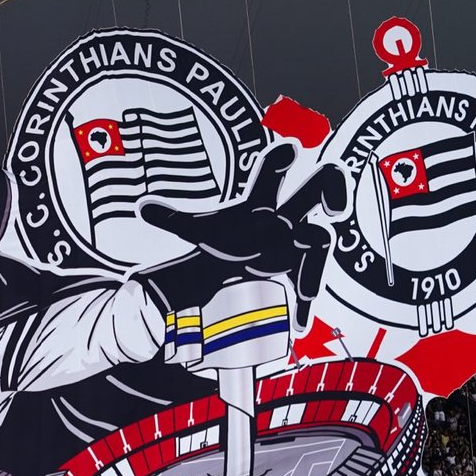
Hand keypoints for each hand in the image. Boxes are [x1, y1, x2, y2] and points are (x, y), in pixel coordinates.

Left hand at [136, 142, 349, 326]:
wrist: (237, 260)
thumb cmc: (226, 235)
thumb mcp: (199, 228)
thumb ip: (174, 218)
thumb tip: (142, 207)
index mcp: (261, 198)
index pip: (275, 167)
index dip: (284, 157)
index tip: (291, 151)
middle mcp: (287, 213)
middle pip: (320, 185)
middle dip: (333, 188)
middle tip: (333, 207)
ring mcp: (299, 240)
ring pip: (320, 240)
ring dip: (313, 264)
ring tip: (304, 292)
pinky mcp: (302, 267)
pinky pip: (310, 281)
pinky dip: (305, 305)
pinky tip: (298, 325)